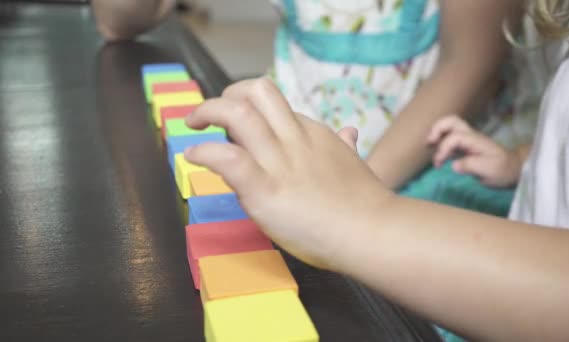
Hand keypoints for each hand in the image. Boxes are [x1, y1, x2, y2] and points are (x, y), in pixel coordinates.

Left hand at [184, 78, 392, 269]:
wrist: (374, 232)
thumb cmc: (365, 205)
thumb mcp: (354, 163)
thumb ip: (345, 146)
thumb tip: (349, 132)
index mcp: (312, 133)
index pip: (273, 104)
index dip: (248, 107)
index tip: (236, 126)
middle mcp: (294, 139)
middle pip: (256, 92)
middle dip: (227, 95)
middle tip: (211, 114)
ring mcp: (280, 163)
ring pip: (238, 114)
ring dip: (208, 111)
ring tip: (194, 124)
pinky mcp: (265, 190)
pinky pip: (228, 158)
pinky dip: (204, 152)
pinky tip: (193, 156)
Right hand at [427, 115, 523, 186]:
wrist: (513, 169)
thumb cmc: (502, 169)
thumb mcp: (489, 170)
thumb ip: (470, 166)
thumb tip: (453, 165)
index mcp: (475, 140)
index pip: (454, 137)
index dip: (443, 148)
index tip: (440, 164)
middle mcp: (470, 136)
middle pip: (450, 121)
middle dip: (436, 129)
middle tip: (429, 143)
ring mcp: (467, 140)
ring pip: (448, 127)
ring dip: (437, 134)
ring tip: (430, 148)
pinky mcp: (464, 147)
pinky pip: (449, 138)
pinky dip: (440, 142)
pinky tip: (439, 156)